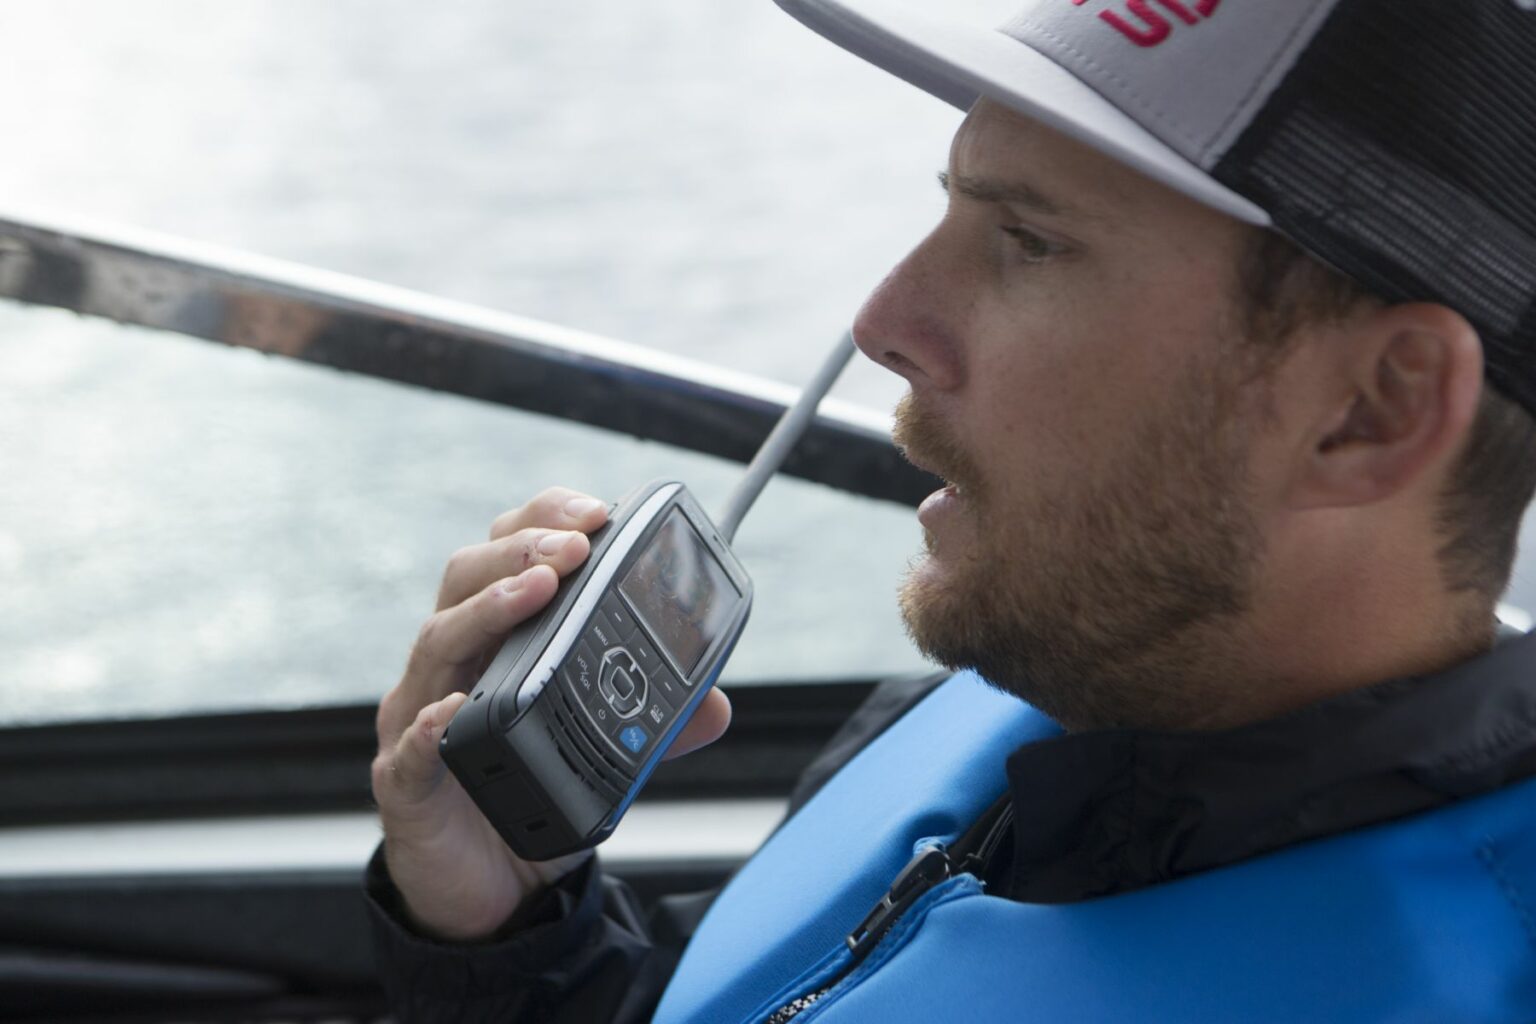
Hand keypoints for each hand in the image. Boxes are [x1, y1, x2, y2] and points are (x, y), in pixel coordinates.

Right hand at [371, 487, 732, 941]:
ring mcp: (417, 718)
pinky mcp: (404, 782)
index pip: (507, 554)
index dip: (544, 520)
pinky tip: (458, 708)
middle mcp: (452, 666)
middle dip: (520, 551)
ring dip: (488, 609)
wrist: (492, 894)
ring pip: (436, 643)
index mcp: (496, 641)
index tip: (594, 512)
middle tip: (572, 549)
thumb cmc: (531, 797)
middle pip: (464, 580)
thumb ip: (655, 724)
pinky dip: (433, 722)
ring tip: (536, 591)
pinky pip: (408, 745)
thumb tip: (714, 702)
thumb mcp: (604, 751)